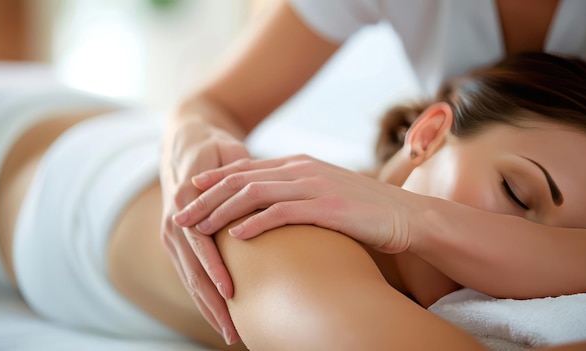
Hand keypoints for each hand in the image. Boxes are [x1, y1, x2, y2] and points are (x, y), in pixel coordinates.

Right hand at [160, 121, 248, 344]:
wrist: (187, 142)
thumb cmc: (214, 147)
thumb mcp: (226, 152)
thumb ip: (235, 171)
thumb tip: (257, 189)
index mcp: (185, 201)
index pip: (200, 242)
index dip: (215, 269)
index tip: (233, 293)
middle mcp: (174, 223)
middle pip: (193, 271)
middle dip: (213, 303)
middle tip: (236, 331)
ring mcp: (173, 235)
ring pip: (190, 279)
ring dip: (209, 307)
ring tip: (232, 333)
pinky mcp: (179, 243)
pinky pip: (191, 275)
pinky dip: (204, 297)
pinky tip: (221, 315)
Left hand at [174, 155, 414, 253]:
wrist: (405, 215)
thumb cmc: (364, 210)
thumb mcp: (324, 194)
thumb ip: (297, 193)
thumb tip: (271, 207)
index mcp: (299, 164)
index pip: (246, 168)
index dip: (214, 180)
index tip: (190, 193)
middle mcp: (301, 169)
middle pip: (241, 178)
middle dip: (206, 197)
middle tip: (180, 213)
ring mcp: (313, 185)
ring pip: (253, 194)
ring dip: (221, 211)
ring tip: (197, 228)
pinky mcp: (326, 207)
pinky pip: (281, 213)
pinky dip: (254, 224)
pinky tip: (235, 237)